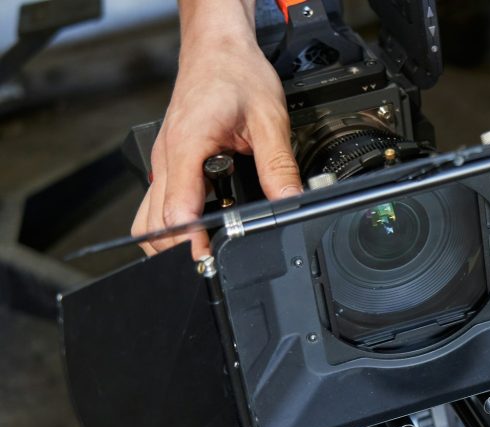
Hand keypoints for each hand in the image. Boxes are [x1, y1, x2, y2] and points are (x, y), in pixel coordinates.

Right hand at [131, 34, 300, 259]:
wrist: (217, 48)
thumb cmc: (236, 74)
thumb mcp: (269, 120)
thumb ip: (279, 165)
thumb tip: (290, 201)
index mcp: (188, 145)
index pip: (178, 208)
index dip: (191, 240)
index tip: (206, 260)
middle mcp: (168, 156)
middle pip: (155, 222)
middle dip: (178, 248)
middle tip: (209, 265)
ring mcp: (164, 160)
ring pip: (148, 216)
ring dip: (169, 239)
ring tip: (203, 252)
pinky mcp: (169, 161)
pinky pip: (158, 201)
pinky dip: (170, 221)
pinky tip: (197, 228)